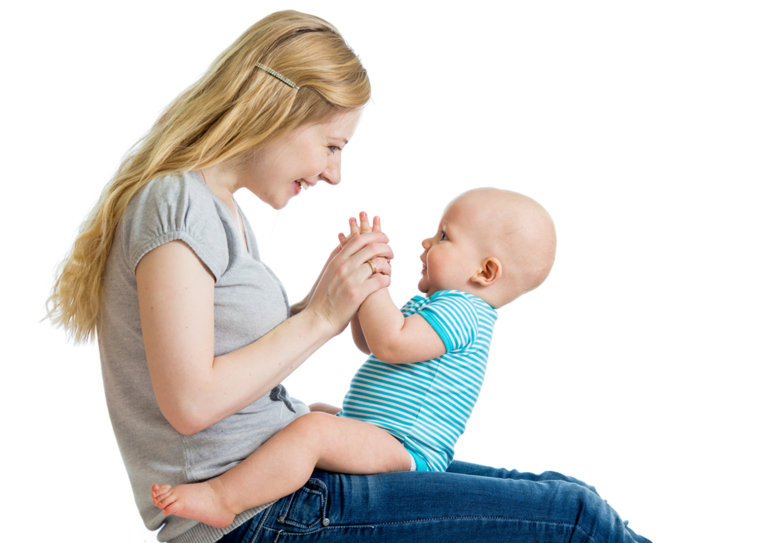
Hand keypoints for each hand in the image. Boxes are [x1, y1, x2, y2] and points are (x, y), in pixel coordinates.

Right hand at [305, 215, 392, 334]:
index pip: (358, 239)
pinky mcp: (357, 294)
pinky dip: (387, 279)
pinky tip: (387, 282)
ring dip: (387, 265)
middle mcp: (343, 266)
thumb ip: (338, 259)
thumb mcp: (328, 273)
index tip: (384, 238)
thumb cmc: (324, 298)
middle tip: (391, 253)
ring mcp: (350, 279)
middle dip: (385, 248)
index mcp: (336, 260)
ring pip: (377, 263)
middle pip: (371, 248)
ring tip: (389, 270)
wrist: (317, 319)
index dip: (375, 236)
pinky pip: (380, 280)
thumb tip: (346, 244)